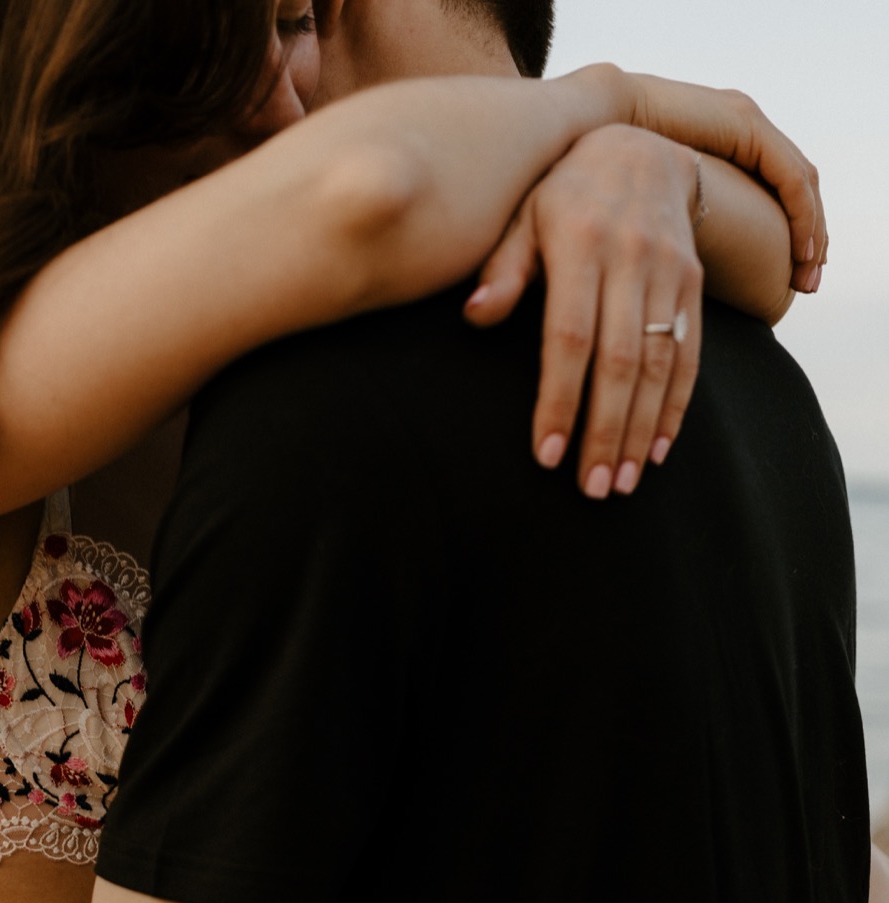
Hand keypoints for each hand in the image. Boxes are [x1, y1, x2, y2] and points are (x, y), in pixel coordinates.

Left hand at [466, 124, 702, 499]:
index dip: (561, 399)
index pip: (570, 337)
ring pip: (657, 365)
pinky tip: (657, 450)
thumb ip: (503, 267)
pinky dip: (674, 406)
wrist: (640, 148)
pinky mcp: (694, 284)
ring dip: (639, 430)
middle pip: (619, 361)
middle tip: (591, 489)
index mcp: (579, 243)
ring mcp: (668, 271)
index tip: (549, 454)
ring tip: (620, 483)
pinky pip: (689, 354)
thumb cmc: (562, 193)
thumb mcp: (522, 215)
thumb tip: (475, 316)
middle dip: (605, 431)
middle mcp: (630, 257)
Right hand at [625, 73, 825, 294]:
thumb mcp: (658, 204)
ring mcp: (749, 123)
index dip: (793, 234)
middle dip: (810, 239)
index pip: (779, 190)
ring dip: (812, 233)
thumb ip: (678, 228)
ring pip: (802, 184)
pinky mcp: (747, 126)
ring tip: (807, 275)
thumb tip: (678, 273)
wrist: (600, 119)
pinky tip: (800, 250)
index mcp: (729, 143)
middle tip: (809, 283)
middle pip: (798, 188)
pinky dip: (803, 216)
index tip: (792, 278)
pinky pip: (791, 178)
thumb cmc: (611, 169)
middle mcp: (747, 128)